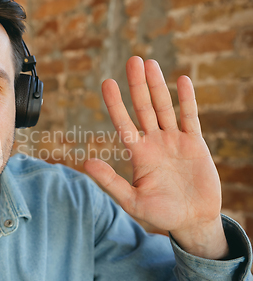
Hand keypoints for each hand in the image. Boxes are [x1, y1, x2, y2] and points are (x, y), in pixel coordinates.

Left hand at [83, 56, 227, 258]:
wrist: (193, 220)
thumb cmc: (161, 213)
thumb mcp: (132, 200)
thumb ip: (111, 182)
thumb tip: (86, 163)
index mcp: (138, 154)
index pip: (123, 122)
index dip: (115, 103)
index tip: (107, 82)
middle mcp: (154, 142)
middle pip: (144, 107)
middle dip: (137, 85)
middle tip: (132, 60)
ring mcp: (174, 140)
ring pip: (164, 107)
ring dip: (158, 85)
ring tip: (150, 63)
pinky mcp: (194, 143)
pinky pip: (189, 117)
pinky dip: (187, 99)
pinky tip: (182, 80)